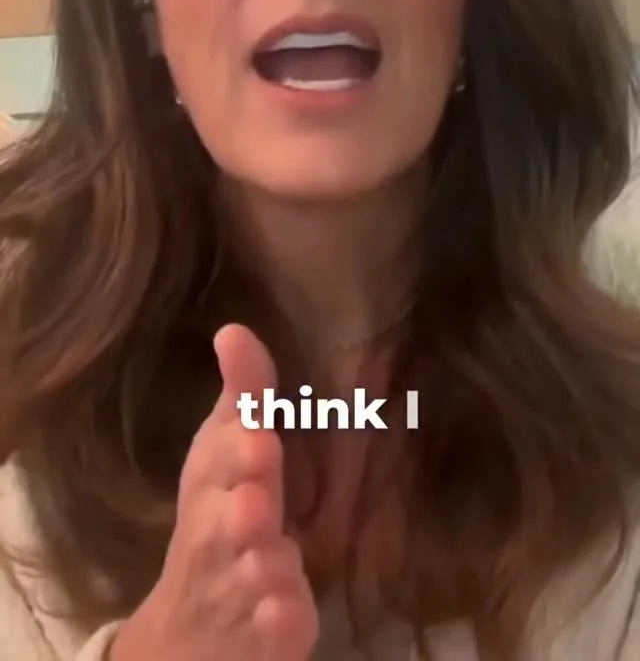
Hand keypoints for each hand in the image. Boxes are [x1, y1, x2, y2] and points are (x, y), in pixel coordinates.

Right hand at [111, 324, 318, 660]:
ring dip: (267, 562)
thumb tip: (234, 328)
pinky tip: (288, 610)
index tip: (258, 437)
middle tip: (256, 498)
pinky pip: (276, 623)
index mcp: (210, 483)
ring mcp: (239, 587)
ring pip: (256, 571)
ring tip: (271, 555)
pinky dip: (283, 615)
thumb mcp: (227, 451)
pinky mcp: (267, 631)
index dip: (237, 449)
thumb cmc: (220, 514)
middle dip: (245, 507)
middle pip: (230, 520)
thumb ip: (245, 393)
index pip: (216, 458)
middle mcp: (216, 534)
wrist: (190, 627)